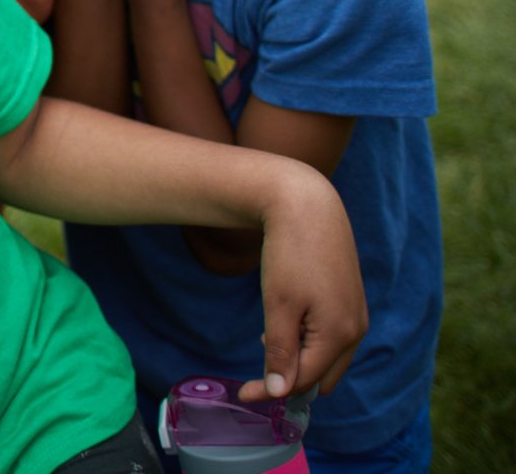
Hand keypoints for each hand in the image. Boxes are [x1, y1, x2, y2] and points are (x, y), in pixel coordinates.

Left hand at [241, 165, 367, 401]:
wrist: (307, 204)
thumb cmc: (290, 254)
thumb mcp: (278, 306)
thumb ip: (281, 352)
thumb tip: (280, 393)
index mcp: (339, 336)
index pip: (303, 381)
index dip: (271, 391)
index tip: (241, 395)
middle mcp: (356, 330)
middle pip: (321, 375)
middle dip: (290, 382)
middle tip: (254, 380)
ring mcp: (357, 314)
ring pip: (329, 358)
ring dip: (301, 362)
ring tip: (268, 347)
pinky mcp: (351, 299)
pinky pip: (333, 337)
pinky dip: (310, 343)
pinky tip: (286, 329)